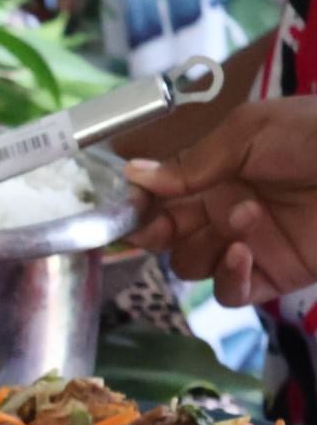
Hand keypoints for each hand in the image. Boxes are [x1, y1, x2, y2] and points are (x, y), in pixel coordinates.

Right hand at [125, 96, 316, 306]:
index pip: (160, 196)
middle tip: (162, 226)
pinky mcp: (273, 276)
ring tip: (244, 217)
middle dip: (158, 233)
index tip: (127, 207)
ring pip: (191, 266)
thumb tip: (132, 176)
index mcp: (215, 172)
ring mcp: (247, 244)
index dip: (138, 205)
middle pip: (167, 237)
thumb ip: (191, 161)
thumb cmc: (316, 135)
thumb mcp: (250, 131)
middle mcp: (223, 209)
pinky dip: (228, 277)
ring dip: (204, 247)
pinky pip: (229, 293)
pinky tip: (243, 252)